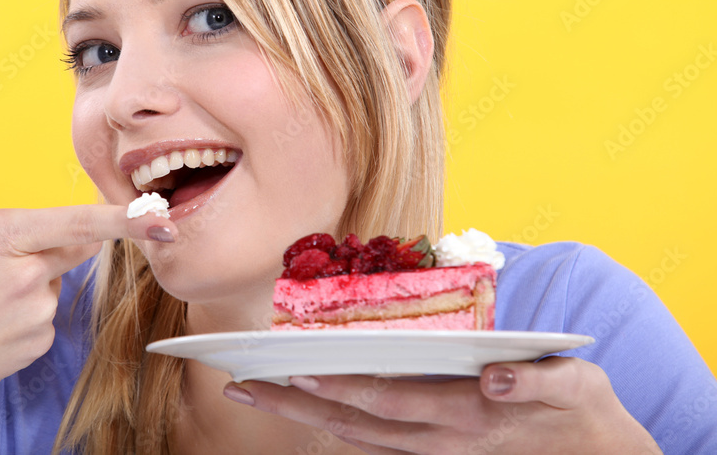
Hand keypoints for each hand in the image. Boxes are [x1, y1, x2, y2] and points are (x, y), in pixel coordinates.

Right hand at [0, 121, 174, 453]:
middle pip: (69, 245)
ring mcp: (35, 315)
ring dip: (28, 284)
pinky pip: (43, 316)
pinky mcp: (37, 344)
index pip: (78, 223)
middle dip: (46, 245)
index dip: (125, 218)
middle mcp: (26, 276)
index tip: (161, 216)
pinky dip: (22, 315)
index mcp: (0, 238)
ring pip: (52, 282)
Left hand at [223, 356, 660, 453]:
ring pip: (354, 439)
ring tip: (254, 395)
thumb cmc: (582, 412)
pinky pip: (372, 445)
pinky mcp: (435, 452)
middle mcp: (440, 439)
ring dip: (301, 419)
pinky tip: (304, 412)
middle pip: (353, 426)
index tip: (295, 375)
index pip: (388, 402)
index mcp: (466, 417)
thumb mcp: (575, 388)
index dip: (340, 390)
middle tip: (240, 385)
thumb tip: (493, 380)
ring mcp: (434, 451)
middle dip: (293, 406)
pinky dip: (332, 429)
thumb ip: (533, 385)